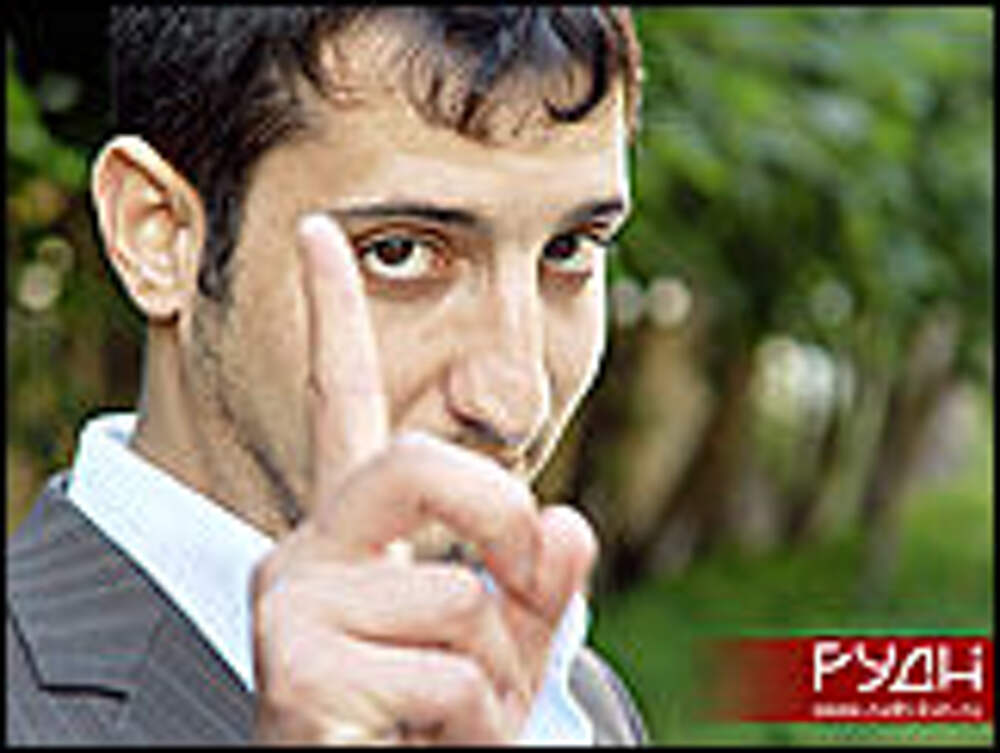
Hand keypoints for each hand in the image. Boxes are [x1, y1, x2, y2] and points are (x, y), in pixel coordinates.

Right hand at [250, 214, 596, 743]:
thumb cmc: (432, 727)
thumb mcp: (504, 647)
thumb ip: (534, 580)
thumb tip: (566, 519)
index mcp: (355, 530)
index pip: (343, 401)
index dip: (333, 314)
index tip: (320, 229)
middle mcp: (307, 550)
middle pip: (416, 464)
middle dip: (497, 518)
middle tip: (521, 578)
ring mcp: (292, 605)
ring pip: (461, 601)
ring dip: (493, 677)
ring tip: (448, 722)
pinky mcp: (292, 670)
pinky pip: (449, 678)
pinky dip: (473, 729)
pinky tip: (417, 745)